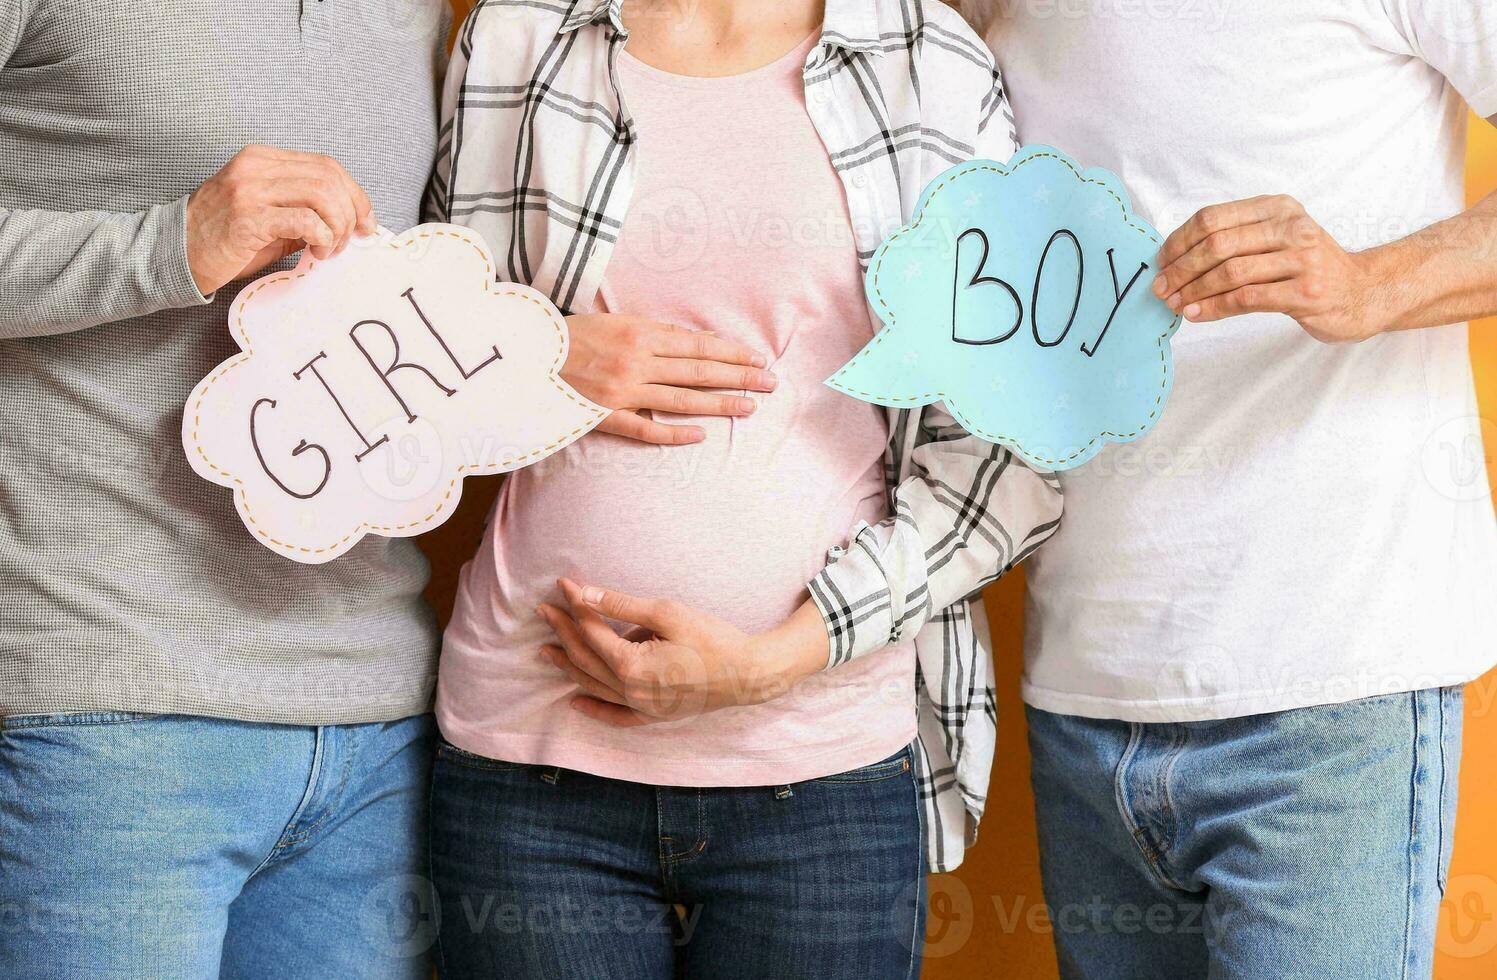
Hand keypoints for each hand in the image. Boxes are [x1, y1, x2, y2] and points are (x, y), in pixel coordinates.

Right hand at [186, 145, 377, 295]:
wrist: (175, 253)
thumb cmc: (224, 238)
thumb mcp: (268, 214)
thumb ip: (304, 209)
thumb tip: (351, 222)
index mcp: (263, 159)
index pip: (327, 166)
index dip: (356, 195)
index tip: (367, 223)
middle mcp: (257, 166)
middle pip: (330, 178)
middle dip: (351, 213)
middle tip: (348, 242)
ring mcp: (251, 189)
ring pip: (323, 196)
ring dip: (338, 228)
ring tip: (328, 250)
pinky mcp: (249, 217)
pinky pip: (305, 221)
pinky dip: (323, 238)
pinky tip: (316, 252)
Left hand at [535, 578, 826, 725]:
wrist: (749, 674)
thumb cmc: (713, 639)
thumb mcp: (667, 613)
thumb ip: (622, 606)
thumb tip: (585, 595)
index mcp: (631, 666)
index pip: (592, 633)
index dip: (576, 607)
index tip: (564, 585)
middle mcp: (630, 691)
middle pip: (586, 659)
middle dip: (564, 632)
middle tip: (545, 611)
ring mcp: (641, 707)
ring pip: (594, 686)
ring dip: (568, 667)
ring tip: (546, 651)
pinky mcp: (654, 714)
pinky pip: (615, 716)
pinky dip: (594, 709)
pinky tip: (575, 702)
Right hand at [562, 314, 777, 444]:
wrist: (523, 357)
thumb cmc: (570, 335)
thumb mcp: (615, 321)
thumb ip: (656, 332)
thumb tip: (699, 341)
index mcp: (639, 333)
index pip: (698, 346)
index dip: (731, 352)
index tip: (757, 359)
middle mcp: (635, 362)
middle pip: (699, 371)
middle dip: (739, 376)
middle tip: (771, 382)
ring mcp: (621, 392)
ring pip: (682, 400)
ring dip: (719, 404)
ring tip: (749, 407)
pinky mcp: (605, 417)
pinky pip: (647, 429)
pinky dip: (675, 434)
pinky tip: (700, 436)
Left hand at [1153, 195, 1381, 342]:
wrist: (1364, 292)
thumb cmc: (1309, 268)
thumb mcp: (1277, 239)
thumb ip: (1236, 240)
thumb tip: (1175, 257)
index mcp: (1277, 208)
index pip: (1214, 217)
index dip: (1180, 240)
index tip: (1161, 261)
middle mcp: (1291, 227)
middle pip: (1218, 244)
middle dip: (1181, 268)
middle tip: (1160, 288)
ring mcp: (1302, 259)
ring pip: (1229, 272)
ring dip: (1193, 291)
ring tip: (1174, 304)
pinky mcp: (1306, 292)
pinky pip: (1246, 299)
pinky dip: (1214, 308)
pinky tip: (1196, 314)